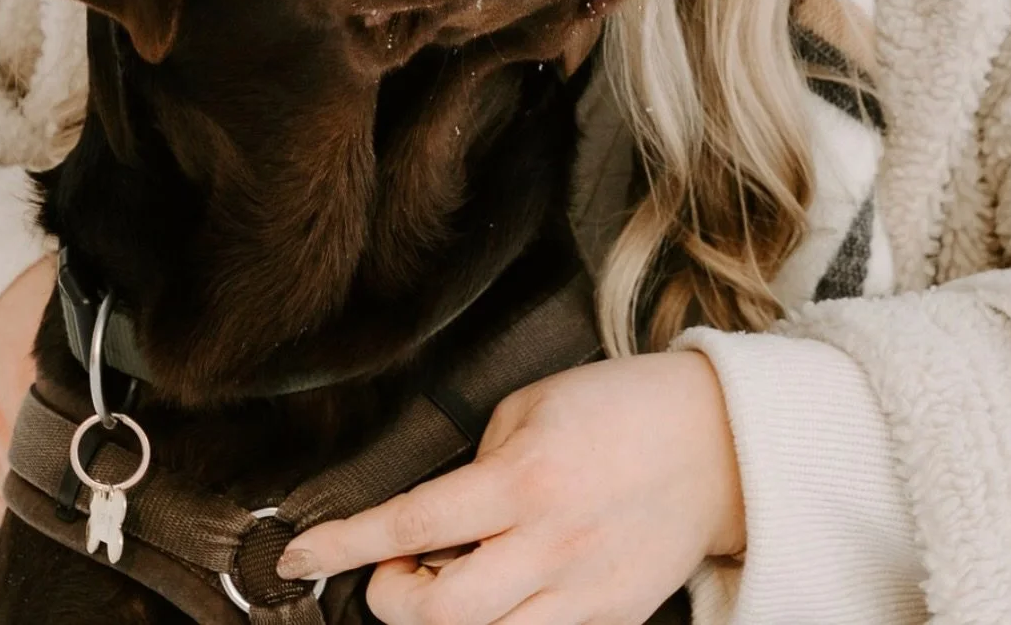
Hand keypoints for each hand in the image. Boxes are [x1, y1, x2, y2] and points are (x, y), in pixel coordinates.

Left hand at [277, 351, 745, 624]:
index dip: (342, 544)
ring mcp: (583, 594)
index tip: (296, 557)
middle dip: (391, 598)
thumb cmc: (619, 409)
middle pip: (439, 614)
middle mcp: (550, 547)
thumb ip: (479, 465)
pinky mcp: (611, 621)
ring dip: (441, 617)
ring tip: (444, 578)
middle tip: (390, 569)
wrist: (714, 443)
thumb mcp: (531, 407)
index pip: (411, 523)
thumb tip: (434, 521)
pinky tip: (499, 590)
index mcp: (524, 479)